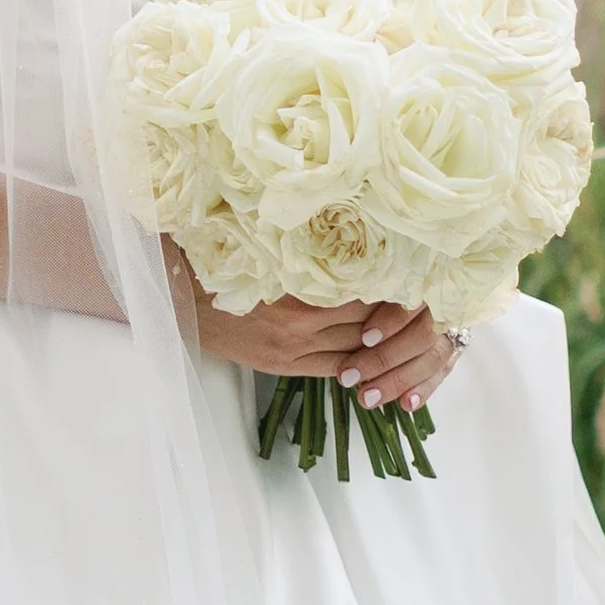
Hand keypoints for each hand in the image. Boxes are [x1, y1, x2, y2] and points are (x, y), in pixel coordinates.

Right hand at [165, 250, 462, 412]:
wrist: (182, 300)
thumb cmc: (225, 266)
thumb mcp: (270, 250)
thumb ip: (311, 250)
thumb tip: (359, 237)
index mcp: (298, 285)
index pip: (365, 287)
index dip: (394, 281)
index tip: (416, 268)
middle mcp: (300, 321)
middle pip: (368, 318)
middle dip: (396, 310)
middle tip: (422, 294)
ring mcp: (294, 348)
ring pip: (358, 345)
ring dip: (383, 338)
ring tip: (406, 323)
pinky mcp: (285, 365)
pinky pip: (337, 367)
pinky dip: (360, 360)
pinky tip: (375, 350)